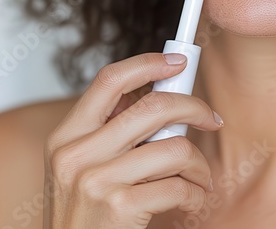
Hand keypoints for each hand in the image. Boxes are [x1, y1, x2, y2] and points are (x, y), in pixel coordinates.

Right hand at [43, 52, 223, 227]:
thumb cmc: (82, 218)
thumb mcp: (77, 169)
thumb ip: (106, 135)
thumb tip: (157, 98)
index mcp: (65, 137)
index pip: (108, 80)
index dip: (147, 64)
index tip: (177, 62)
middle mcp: (76, 154)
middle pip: (151, 106)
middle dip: (193, 107)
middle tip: (210, 119)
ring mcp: (97, 180)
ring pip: (175, 148)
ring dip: (199, 165)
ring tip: (199, 177)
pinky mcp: (120, 207)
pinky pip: (179, 186)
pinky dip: (196, 194)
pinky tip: (191, 201)